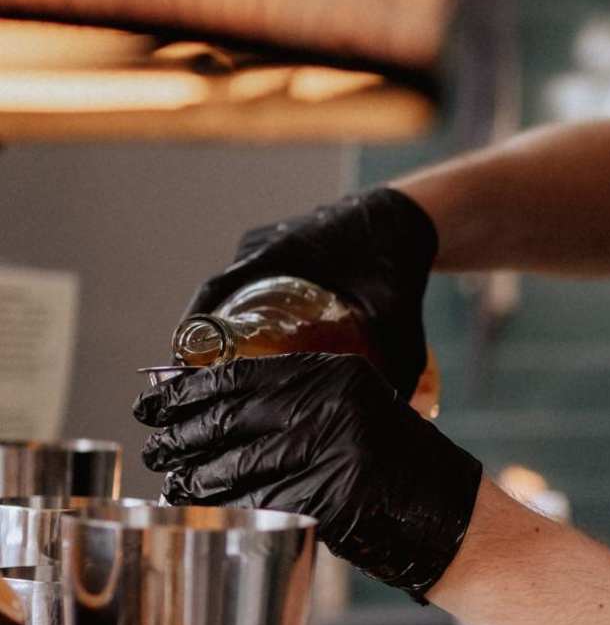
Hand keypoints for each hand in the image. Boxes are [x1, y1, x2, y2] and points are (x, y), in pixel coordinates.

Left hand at [135, 353, 481, 602]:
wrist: (446, 510)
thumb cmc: (396, 460)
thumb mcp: (354, 407)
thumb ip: (300, 399)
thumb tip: (217, 404)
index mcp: (337, 373)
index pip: (244, 374)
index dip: (192, 389)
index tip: (159, 399)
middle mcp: (332, 406)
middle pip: (231, 418)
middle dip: (181, 433)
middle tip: (155, 444)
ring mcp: (331, 453)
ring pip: (236, 465)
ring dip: (193, 476)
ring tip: (171, 480)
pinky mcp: (327, 500)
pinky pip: (255, 504)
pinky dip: (221, 507)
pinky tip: (201, 507)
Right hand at [183, 187, 436, 396]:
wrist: (410, 217)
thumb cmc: (397, 256)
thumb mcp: (397, 310)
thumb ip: (401, 357)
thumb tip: (396, 408)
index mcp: (277, 253)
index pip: (215, 291)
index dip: (193, 328)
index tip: (184, 369)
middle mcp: (265, 245)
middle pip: (220, 296)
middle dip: (209, 341)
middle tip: (208, 387)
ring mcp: (271, 244)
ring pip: (236, 290)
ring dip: (227, 325)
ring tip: (226, 374)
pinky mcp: (282, 249)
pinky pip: (252, 281)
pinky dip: (247, 309)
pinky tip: (255, 346)